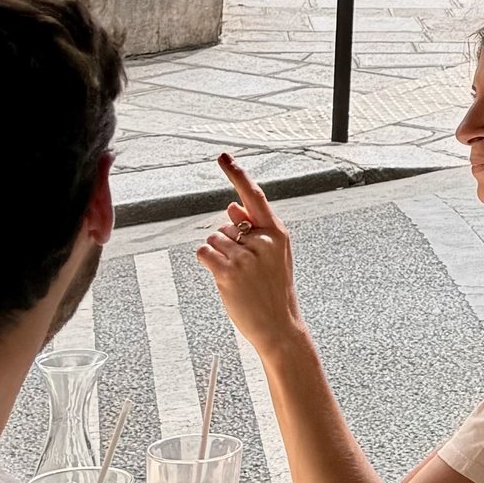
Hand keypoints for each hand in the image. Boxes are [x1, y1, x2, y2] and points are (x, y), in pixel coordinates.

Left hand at [197, 154, 304, 353]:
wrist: (279, 326)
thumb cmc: (273, 290)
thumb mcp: (273, 256)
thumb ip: (256, 230)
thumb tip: (231, 205)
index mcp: (277, 232)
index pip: (255, 196)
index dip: (237, 174)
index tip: (223, 156)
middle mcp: (263, 240)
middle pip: (226, 225)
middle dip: (226, 243)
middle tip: (244, 269)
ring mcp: (246, 256)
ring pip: (213, 238)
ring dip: (217, 255)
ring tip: (237, 277)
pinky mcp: (229, 271)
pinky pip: (204, 252)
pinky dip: (207, 262)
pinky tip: (223, 278)